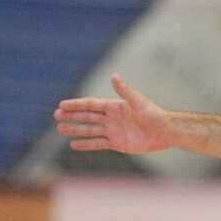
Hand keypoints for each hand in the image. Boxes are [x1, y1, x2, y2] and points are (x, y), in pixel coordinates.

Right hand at [54, 74, 173, 153]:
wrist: (165, 132)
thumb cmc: (153, 114)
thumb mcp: (137, 102)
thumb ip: (124, 91)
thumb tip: (113, 76)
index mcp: (114, 106)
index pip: (91, 105)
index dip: (76, 105)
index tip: (62, 105)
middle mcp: (111, 118)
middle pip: (87, 116)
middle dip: (72, 116)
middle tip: (55, 115)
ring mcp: (113, 131)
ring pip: (89, 130)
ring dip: (75, 129)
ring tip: (60, 128)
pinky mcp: (117, 143)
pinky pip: (98, 144)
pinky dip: (86, 144)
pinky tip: (73, 145)